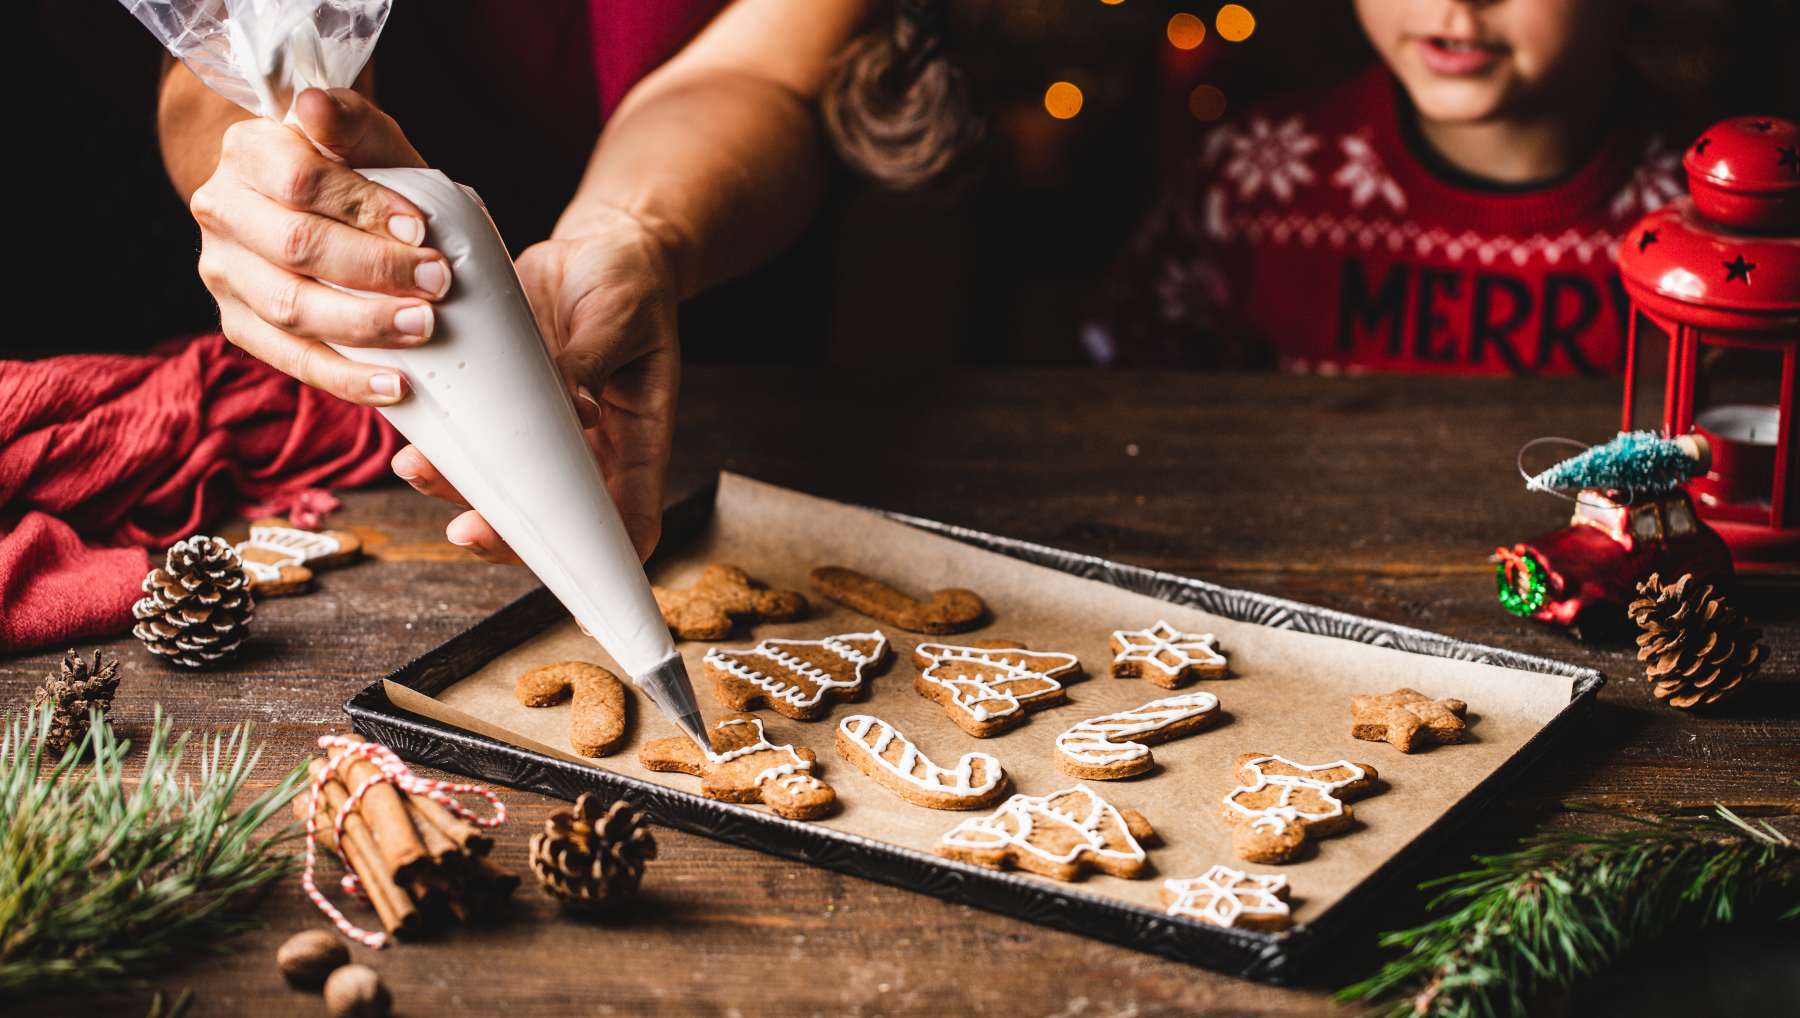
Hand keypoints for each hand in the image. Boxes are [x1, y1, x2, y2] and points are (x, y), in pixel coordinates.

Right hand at [189, 88, 445, 404]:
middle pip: (296, 247)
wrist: (335, 217)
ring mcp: (224, 272)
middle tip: (439, 283)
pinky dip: (346, 377)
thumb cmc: (361, 176)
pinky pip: (291, 360)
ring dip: (364, 324)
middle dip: (375, 269)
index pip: (300, 181)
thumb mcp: (368, 140)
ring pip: (290, 308)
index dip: (364, 207)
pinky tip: (394, 385)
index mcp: (248, 152)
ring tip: (423, 327)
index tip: (422, 230)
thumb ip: (351, 122)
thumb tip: (313, 106)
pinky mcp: (239, 324)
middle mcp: (221, 210)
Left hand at [391, 206, 680, 564]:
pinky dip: (439, 440)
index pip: (632, 521)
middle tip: (465, 529)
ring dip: (456, 487)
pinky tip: (409, 430)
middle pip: (550, 518)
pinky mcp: (502, 399)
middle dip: (505, 533)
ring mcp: (540, 429)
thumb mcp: (621, 318)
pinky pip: (471, 433)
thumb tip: (577, 410)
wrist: (598, 247)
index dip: (607, 561)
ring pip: (499, 482)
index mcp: (635, 440)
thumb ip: (592, 361)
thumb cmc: (631, 283)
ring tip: (417, 468)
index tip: (572, 575)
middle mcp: (586, 447)